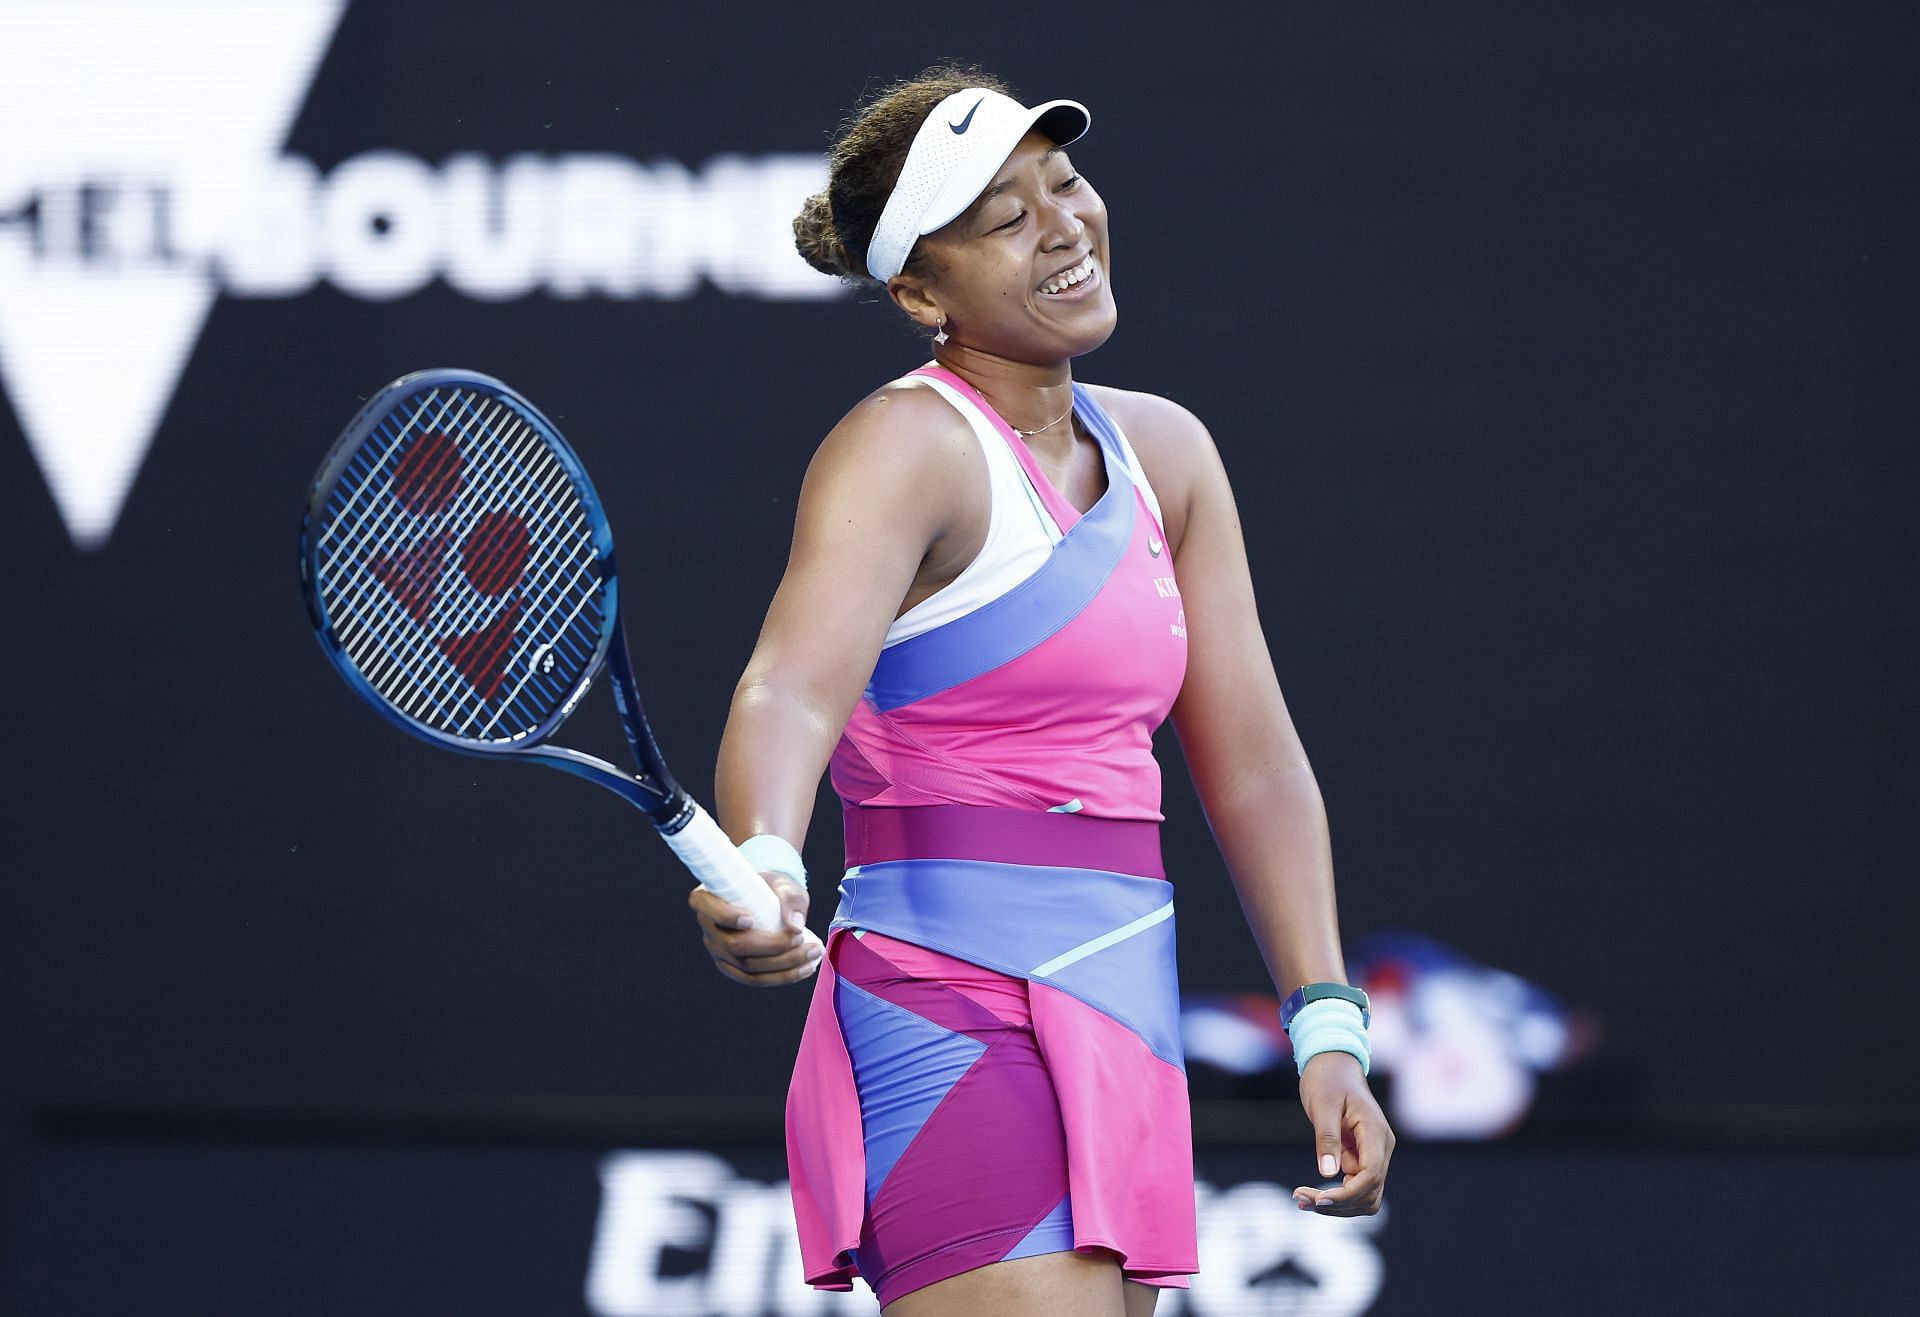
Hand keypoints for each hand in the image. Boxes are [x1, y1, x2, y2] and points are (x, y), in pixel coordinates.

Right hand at [687, 873, 823, 986]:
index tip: (750, 919)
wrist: (770, 900)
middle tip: (802, 937)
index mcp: (707, 898)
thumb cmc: (772, 888)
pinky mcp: (734, 968)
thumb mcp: (783, 883)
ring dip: (783, 965)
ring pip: (747, 967)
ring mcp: (719, 951)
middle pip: (734, 945)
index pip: (705, 906)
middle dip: (771, 946)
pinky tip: (806, 968)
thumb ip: (790, 898)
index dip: (724, 916)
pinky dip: (782, 977)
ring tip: (814, 953)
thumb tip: (795, 926)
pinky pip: (755, 979)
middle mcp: (708, 927)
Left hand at [1292, 1051, 1393, 1214]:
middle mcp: (1381, 1148)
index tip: (1319, 1198)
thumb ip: (1327, 1138)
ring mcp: (1373, 1155)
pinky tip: (1309, 1195)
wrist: (1333, 1064)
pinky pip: (1353, 1187)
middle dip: (1338, 1204)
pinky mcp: (1361, 1158)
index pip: (1371, 1177)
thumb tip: (1327, 1174)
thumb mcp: (1322, 1105)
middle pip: (1369, 1193)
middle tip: (1300, 1199)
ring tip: (1301, 1200)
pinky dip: (1335, 1196)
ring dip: (1336, 1205)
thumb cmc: (1327, 1079)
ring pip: (1364, 1196)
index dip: (1347, 1194)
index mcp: (1376, 1134)